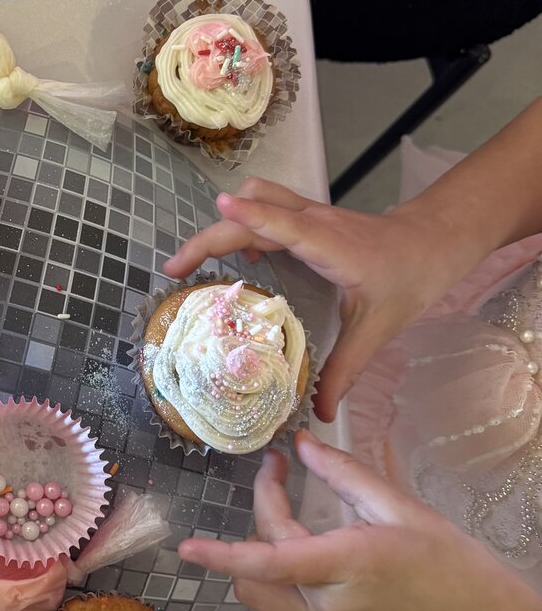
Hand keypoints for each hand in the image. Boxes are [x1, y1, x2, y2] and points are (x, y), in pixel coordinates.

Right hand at [162, 179, 479, 421]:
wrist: (435, 241)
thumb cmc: (411, 277)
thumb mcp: (379, 328)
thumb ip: (345, 369)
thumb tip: (321, 413)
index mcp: (329, 246)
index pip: (282, 224)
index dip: (251, 215)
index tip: (220, 207)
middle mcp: (314, 223)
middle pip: (252, 211)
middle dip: (210, 235)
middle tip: (176, 270)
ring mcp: (310, 214)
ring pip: (257, 198)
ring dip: (225, 221)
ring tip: (199, 260)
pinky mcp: (308, 216)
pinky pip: (266, 207)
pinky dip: (244, 222)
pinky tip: (242, 259)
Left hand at [178, 431, 513, 610]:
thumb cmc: (441, 555)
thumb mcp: (395, 504)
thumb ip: (341, 472)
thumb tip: (300, 444)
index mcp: (344, 564)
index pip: (270, 561)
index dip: (223, 552)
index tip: (186, 545)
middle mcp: (326, 606)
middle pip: (256, 571)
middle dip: (259, 522)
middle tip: (284, 482)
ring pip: (258, 603)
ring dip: (257, 565)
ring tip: (289, 532)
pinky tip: (284, 588)